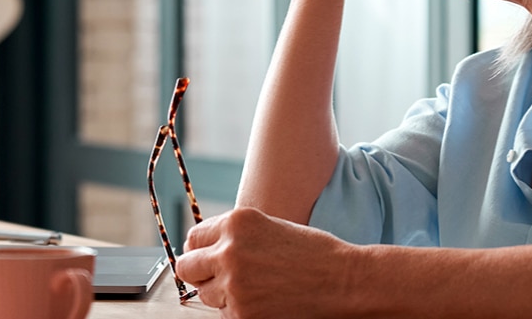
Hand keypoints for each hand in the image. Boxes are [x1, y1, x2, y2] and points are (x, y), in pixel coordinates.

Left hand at [175, 207, 360, 318]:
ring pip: (205, 293)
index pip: (193, 239)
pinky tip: (263, 300)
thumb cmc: (313, 252)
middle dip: (200, 272)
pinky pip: (224, 313)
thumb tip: (201, 250)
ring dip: (222, 292)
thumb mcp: (268, 227)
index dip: (201, 250)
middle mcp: (229, 251)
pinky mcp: (242, 313)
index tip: (208, 258)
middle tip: (220, 276)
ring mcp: (233, 284)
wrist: (343, 280)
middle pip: (188, 267)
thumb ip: (234, 235)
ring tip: (254, 287)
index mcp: (236, 222)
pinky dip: (238, 310)